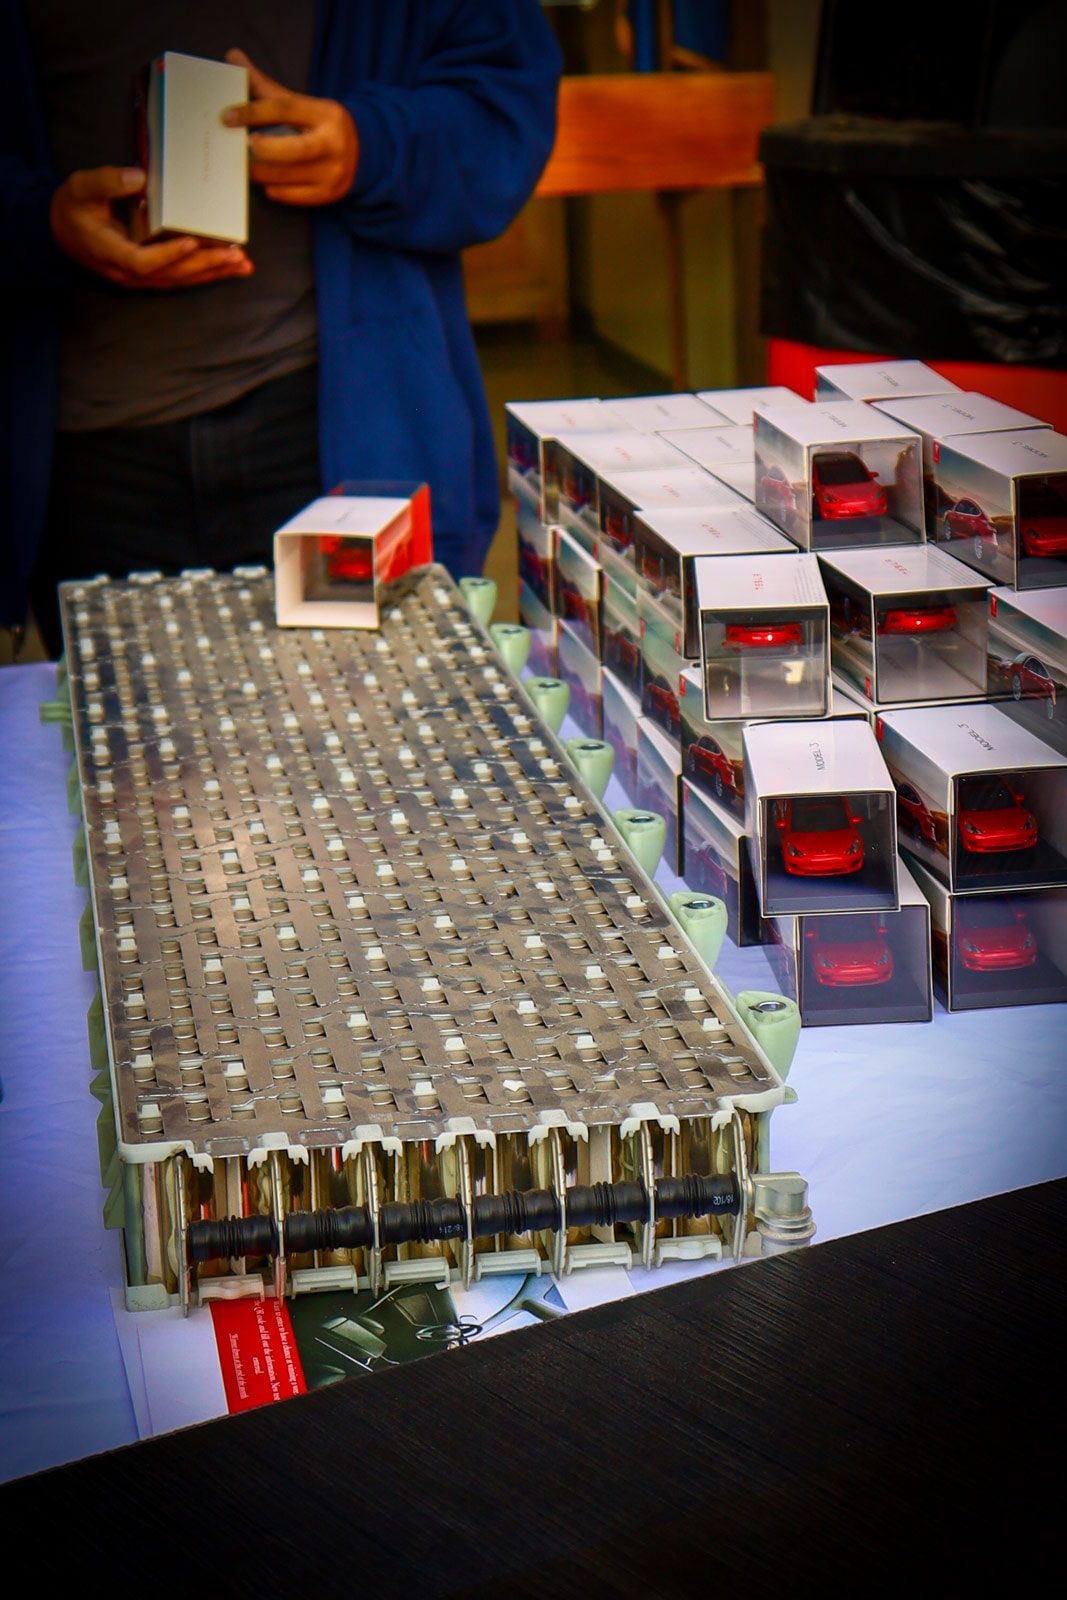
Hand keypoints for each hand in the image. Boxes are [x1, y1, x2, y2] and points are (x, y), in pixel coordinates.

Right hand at [50, 167, 252, 288]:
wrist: (61, 233)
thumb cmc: (72, 209)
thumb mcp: (80, 188)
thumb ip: (107, 182)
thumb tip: (140, 177)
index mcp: (110, 252)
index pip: (143, 261)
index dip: (168, 255)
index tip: (192, 242)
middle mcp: (127, 272)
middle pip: (171, 275)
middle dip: (206, 265)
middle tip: (236, 256)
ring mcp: (139, 277)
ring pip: (180, 280)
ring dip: (213, 273)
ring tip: (243, 265)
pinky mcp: (149, 275)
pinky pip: (180, 277)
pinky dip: (205, 272)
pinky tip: (228, 267)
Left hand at [224, 49, 357, 205]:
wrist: (363, 153)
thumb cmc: (321, 125)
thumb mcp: (301, 103)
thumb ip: (266, 85)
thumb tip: (232, 56)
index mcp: (325, 113)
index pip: (285, 110)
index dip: (253, 113)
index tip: (227, 117)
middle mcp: (332, 144)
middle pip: (293, 150)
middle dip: (262, 149)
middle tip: (243, 147)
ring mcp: (332, 173)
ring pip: (288, 176)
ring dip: (260, 171)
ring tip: (246, 165)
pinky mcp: (327, 194)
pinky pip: (291, 196)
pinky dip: (273, 189)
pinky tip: (265, 181)